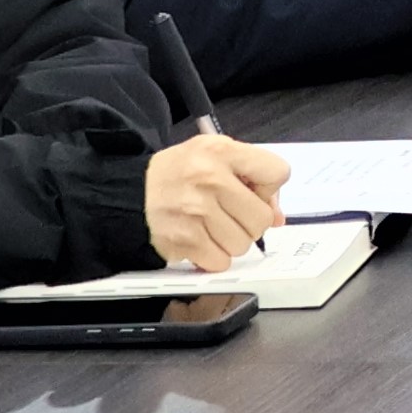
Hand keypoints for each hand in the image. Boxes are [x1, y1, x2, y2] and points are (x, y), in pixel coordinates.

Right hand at [141, 130, 291, 271]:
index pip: (278, 172)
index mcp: (221, 151)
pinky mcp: (182, 239)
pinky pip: (220, 261)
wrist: (132, 191)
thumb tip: (278, 217)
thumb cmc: (182, 173)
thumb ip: (254, 179)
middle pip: (262, 218)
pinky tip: (201, 240)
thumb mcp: (218, 156)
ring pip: (243, 244)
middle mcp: (209, 179)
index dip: (269, 187)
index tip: (252, 189)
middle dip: (251, 221)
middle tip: (231, 214)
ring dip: (232, 241)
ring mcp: (195, 211)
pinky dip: (214, 256)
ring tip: (213, 226)